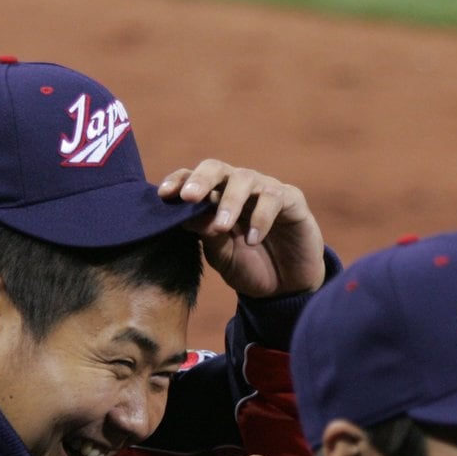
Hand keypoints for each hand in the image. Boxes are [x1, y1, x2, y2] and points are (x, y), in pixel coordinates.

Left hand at [157, 160, 325, 298]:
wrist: (287, 287)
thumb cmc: (250, 267)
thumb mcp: (223, 256)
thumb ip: (207, 236)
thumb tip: (187, 218)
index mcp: (215, 197)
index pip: (192, 179)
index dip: (178, 181)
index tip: (164, 195)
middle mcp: (238, 188)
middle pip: (216, 167)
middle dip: (201, 179)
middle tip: (189, 197)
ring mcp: (265, 190)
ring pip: (244, 178)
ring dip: (230, 201)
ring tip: (222, 227)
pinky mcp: (292, 200)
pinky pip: (273, 198)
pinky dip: (261, 218)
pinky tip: (253, 240)